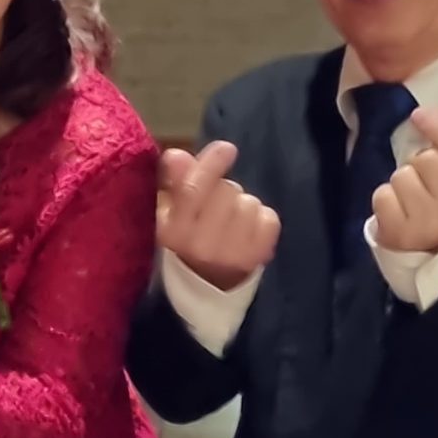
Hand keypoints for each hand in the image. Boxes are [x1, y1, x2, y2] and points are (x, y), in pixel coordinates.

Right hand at [156, 141, 280, 290]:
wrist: (204, 288)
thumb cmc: (183, 241)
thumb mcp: (168, 213)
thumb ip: (172, 182)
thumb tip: (176, 155)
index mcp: (172, 231)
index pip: (194, 190)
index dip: (212, 165)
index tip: (226, 149)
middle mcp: (201, 244)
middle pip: (227, 192)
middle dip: (223, 191)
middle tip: (216, 206)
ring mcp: (231, 253)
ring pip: (249, 204)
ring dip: (242, 206)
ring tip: (231, 221)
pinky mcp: (257, 257)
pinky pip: (269, 219)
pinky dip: (261, 219)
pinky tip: (247, 230)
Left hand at [371, 96, 437, 254]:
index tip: (420, 114)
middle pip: (426, 160)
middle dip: (419, 166)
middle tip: (426, 185)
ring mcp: (430, 221)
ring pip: (401, 176)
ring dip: (401, 184)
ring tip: (413, 201)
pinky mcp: (401, 233)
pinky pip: (382, 196)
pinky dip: (385, 201)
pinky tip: (398, 213)